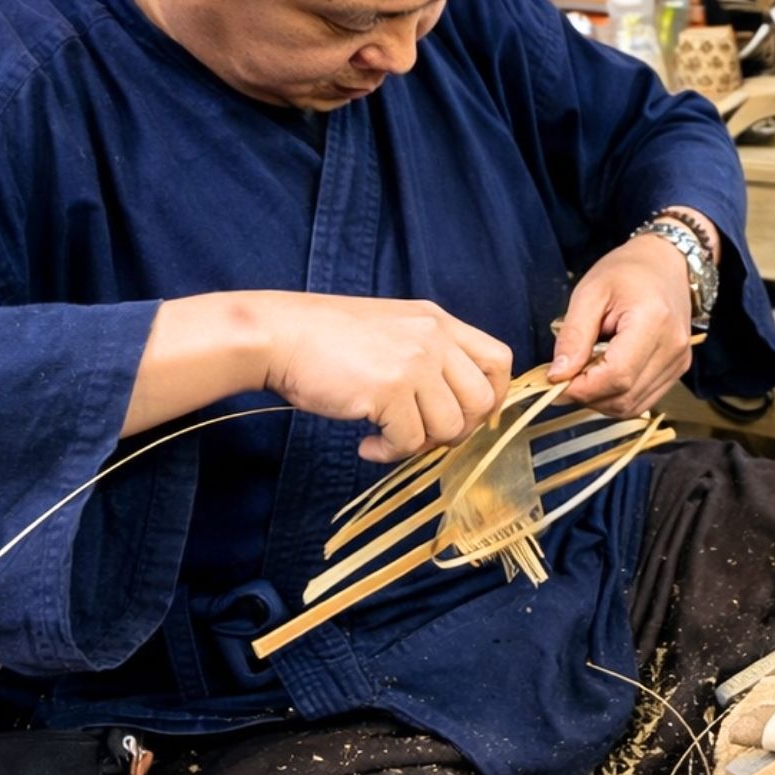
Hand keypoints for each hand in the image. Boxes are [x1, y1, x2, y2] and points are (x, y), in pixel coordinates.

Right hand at [254, 292, 513, 462]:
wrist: (275, 335)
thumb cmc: (325, 340)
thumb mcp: (392, 330)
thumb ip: (429, 357)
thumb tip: (461, 410)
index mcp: (438, 321)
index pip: (499, 360)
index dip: (492, 396)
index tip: (468, 417)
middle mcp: (433, 337)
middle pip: (482, 401)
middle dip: (458, 430)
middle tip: (422, 434)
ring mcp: (414, 361)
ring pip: (450, 427)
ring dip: (420, 444)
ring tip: (388, 437)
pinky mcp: (389, 389)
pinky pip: (410, 441)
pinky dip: (390, 453)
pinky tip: (367, 445)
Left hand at [548, 231, 697, 416]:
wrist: (666, 264)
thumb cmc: (627, 272)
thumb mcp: (590, 294)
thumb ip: (573, 336)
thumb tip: (557, 376)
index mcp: (653, 322)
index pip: (616, 375)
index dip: (581, 388)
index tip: (554, 381)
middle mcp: (672, 348)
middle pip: (624, 397)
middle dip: (587, 396)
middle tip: (564, 377)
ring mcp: (679, 362)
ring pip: (632, 406)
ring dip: (601, 400)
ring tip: (584, 374)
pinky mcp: (677, 370)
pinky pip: (643, 400)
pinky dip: (617, 397)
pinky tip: (604, 376)